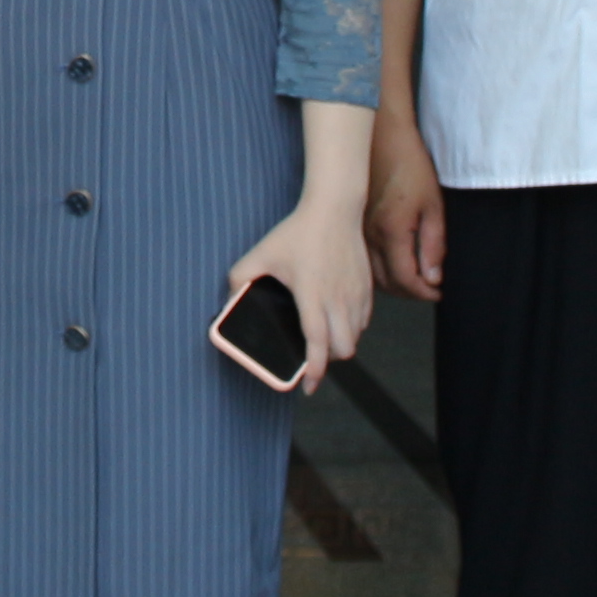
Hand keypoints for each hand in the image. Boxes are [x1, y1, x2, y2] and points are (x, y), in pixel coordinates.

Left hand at [231, 200, 372, 387]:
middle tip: (312, 357)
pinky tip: (336, 321)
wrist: (334, 209)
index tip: (308, 387)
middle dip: (329, 361)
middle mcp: (338, 299)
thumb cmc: (297, 232)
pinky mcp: (367, 289)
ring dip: (340, 345)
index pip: (318, 343)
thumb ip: (239, 278)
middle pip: (344, 350)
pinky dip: (351, 329)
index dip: (315, 371)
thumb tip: (229, 301)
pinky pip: (363, 322)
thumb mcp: (261, 253)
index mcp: (312, 294)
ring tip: (322, 339)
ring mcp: (356, 294)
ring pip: (355, 337)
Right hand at [362, 127, 444, 302]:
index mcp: (391, 231)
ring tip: (416, 279)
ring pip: (373, 275)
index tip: (439, 292)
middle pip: (387, 283)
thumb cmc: (410, 166)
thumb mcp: (433, 205)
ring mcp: (357, 232)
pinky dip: (381, 271)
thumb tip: (433, 277)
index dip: (424, 292)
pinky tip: (395, 264)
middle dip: (411, 292)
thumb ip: (434, 245)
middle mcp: (369, 236)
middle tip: (430, 288)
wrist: (382, 138)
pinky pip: (365, 260)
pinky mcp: (353, 226)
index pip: (405, 279)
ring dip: (395, 284)